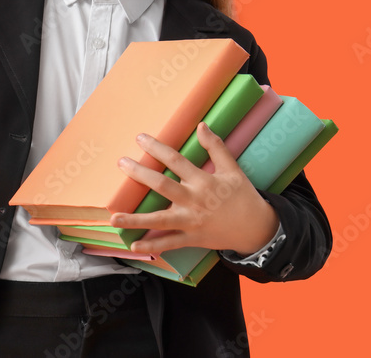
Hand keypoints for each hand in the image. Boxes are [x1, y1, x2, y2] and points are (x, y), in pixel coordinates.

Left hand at [110, 122, 278, 255]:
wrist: (257, 229)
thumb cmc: (243, 197)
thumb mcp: (233, 170)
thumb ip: (216, 148)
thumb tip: (201, 125)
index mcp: (204, 182)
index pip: (176, 161)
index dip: (157, 148)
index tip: (140, 138)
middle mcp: (194, 201)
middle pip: (162, 186)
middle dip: (140, 174)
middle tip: (122, 163)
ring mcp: (191, 222)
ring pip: (160, 221)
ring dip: (135, 220)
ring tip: (113, 218)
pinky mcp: (192, 239)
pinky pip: (169, 243)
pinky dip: (151, 245)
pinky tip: (133, 245)